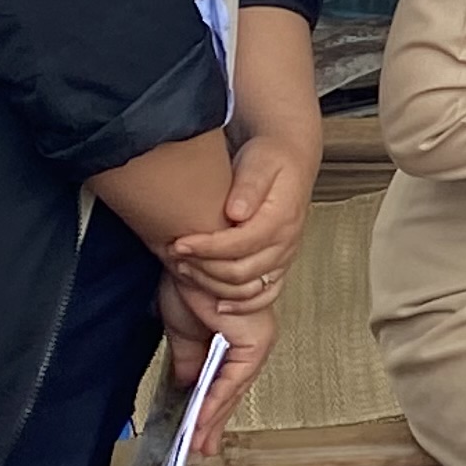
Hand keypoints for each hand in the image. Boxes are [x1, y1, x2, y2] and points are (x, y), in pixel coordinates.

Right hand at [156, 276, 276, 458]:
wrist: (190, 257)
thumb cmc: (191, 283)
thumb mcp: (184, 333)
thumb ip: (190, 361)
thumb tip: (190, 387)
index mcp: (238, 338)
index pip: (226, 383)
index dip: (211, 411)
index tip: (197, 435)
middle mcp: (253, 340)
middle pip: (233, 391)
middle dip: (213, 422)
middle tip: (199, 447)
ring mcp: (257, 340)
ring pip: (234, 389)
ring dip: (213, 416)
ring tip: (197, 439)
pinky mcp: (254, 338)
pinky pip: (234, 377)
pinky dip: (217, 398)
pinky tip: (202, 416)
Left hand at [160, 130, 318, 305]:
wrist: (289, 160)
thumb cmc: (270, 159)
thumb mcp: (259, 162)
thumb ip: (248, 187)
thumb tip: (235, 212)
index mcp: (281, 219)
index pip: (240, 244)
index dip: (206, 248)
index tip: (177, 243)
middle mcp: (287, 243)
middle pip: (242, 272)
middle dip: (203, 269)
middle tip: (175, 256)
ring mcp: (284, 257)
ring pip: (249, 289)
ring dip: (213, 286)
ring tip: (185, 270)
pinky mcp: (279, 264)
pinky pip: (263, 295)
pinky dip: (240, 305)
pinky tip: (217, 305)